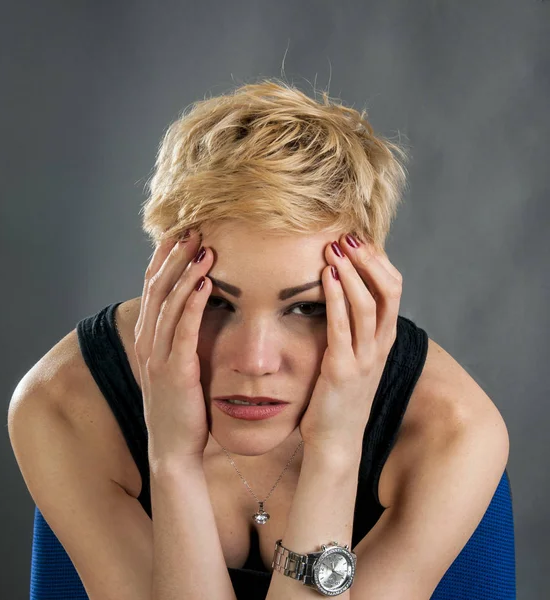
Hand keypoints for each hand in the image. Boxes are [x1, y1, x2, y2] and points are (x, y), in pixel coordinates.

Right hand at [134, 229, 214, 466]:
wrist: (172, 449)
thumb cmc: (180, 406)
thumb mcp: (175, 366)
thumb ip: (179, 337)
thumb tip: (198, 309)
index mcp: (148, 339)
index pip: (153, 289)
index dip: (164, 260)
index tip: (180, 234)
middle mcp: (148, 343)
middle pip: (157, 289)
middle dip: (175, 257)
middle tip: (194, 230)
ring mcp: (158, 357)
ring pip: (169, 304)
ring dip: (185, 273)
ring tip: (203, 248)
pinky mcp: (175, 372)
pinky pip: (183, 331)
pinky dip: (193, 304)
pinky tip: (206, 284)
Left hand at [298, 234, 402, 455]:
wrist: (336, 441)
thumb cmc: (339, 397)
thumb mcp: (354, 359)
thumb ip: (354, 330)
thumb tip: (339, 296)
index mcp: (383, 341)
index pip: (393, 290)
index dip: (379, 262)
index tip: (359, 240)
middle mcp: (380, 347)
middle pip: (389, 292)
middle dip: (370, 260)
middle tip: (348, 236)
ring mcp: (364, 359)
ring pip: (368, 305)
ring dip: (351, 273)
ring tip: (335, 249)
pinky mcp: (343, 370)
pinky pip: (342, 327)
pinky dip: (335, 297)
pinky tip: (324, 276)